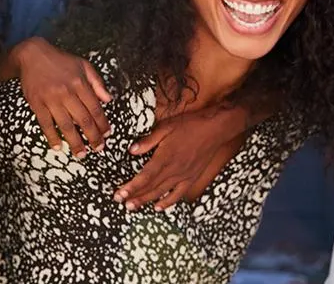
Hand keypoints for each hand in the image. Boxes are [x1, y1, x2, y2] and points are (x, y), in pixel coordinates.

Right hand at [17, 38, 111, 157]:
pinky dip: (52, 137)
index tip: (107, 134)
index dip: (102, 124)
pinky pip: (46, 124)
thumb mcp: (83, 65)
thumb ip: (97, 83)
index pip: (95, 108)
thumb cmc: (60, 61)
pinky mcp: (37, 103)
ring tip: (81, 154)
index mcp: (80, 83)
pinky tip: (58, 146)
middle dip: (93, 137)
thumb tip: (108, 100)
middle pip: (83, 120)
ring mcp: (51, 99)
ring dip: (75, 142)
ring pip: (66, 125)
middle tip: (99, 149)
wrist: (32, 55)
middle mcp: (67, 92)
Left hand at [115, 103, 252, 210]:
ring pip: (161, 193)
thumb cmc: (190, 125)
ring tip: (132, 207)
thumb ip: (148, 141)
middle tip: (120, 202)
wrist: (215, 129)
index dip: (131, 187)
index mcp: (165, 157)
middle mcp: (173, 170)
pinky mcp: (191, 178)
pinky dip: (167, 203)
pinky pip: (178, 194)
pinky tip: (158, 207)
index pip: (144, 177)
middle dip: (134, 196)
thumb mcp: (166, 127)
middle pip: (150, 188)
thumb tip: (131, 150)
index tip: (119, 194)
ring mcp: (183, 176)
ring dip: (146, 201)